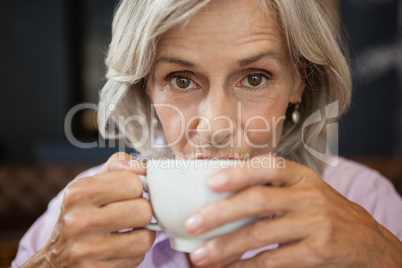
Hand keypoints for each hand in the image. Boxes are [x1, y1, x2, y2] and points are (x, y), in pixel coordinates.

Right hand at [23, 152, 154, 267]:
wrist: (55, 259)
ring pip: (144, 238)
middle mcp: (78, 221)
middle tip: (132, 213)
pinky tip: (121, 247)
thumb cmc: (81, 215)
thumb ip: (117, 168)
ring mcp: (86, 250)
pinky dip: (135, 251)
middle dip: (143, 211)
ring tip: (130, 230)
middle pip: (142, 210)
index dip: (138, 187)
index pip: (132, 183)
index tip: (132, 192)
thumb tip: (143, 167)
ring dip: (143, 233)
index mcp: (78, 193)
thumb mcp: (91, 185)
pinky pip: (137, 257)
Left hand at [185, 155, 401, 266]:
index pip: (268, 166)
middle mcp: (308, 195)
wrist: (366, 239)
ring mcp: (315, 223)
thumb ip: (272, 188)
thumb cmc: (324, 211)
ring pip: (262, 233)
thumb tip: (223, 194)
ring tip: (200, 255)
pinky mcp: (319, 250)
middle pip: (258, 200)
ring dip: (227, 246)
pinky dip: (247, 266)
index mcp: (301, 176)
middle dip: (221, 213)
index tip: (211, 182)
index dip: (239, 172)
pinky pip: (274, 260)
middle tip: (193, 223)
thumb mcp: (303, 190)